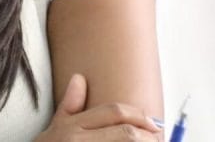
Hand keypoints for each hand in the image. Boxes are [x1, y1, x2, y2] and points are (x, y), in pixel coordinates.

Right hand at [34, 74, 163, 140]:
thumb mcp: (56, 127)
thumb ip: (70, 105)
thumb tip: (79, 78)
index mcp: (73, 126)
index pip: (113, 112)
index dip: (138, 115)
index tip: (153, 122)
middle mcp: (78, 140)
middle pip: (125, 132)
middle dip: (147, 135)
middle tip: (158, 138)